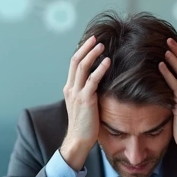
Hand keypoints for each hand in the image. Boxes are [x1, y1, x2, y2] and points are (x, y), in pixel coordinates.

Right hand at [60, 36, 109, 169]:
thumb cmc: (85, 124)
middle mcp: (71, 88)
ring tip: (102, 45)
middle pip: (76, 61)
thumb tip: (100, 81)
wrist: (78, 139)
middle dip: (86, 47)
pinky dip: (100, 69)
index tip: (91, 41)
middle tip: (96, 37)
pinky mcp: (85, 100)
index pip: (74, 64)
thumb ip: (88, 91)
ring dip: (92, 54)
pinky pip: (92, 80)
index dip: (82, 51)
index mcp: (69, 88)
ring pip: (82, 67)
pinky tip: (107, 62)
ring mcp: (76, 93)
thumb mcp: (84, 104)